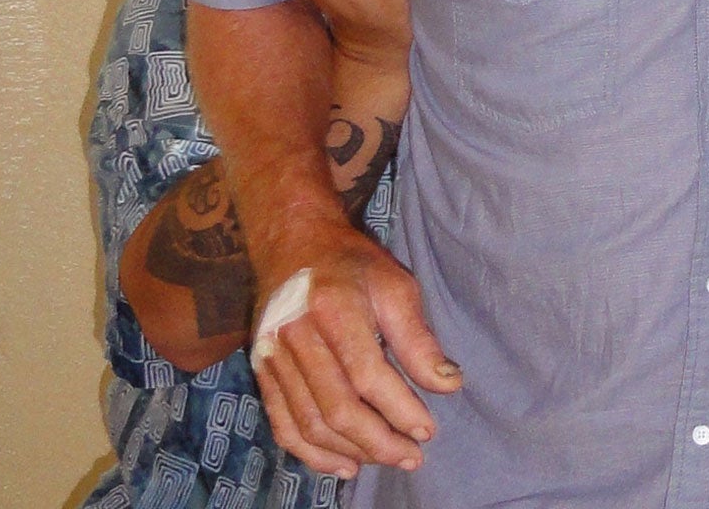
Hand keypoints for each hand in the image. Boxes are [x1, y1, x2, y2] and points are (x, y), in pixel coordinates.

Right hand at [249, 219, 460, 477]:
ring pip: (309, 423)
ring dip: (350, 452)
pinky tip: (342, 465)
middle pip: (336, 407)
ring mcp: (271, 358)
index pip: (367, 375)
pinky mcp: (260, 372)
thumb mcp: (395, 285)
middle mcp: (295, 337)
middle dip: (379, 441)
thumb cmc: (352, 264)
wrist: (291, 243)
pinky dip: (311, 453)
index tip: (428, 430)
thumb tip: (448, 385)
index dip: (400, 408)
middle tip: (412, 456)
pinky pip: (282, 424)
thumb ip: (418, 338)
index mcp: (333, 309)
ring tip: (386, 460)